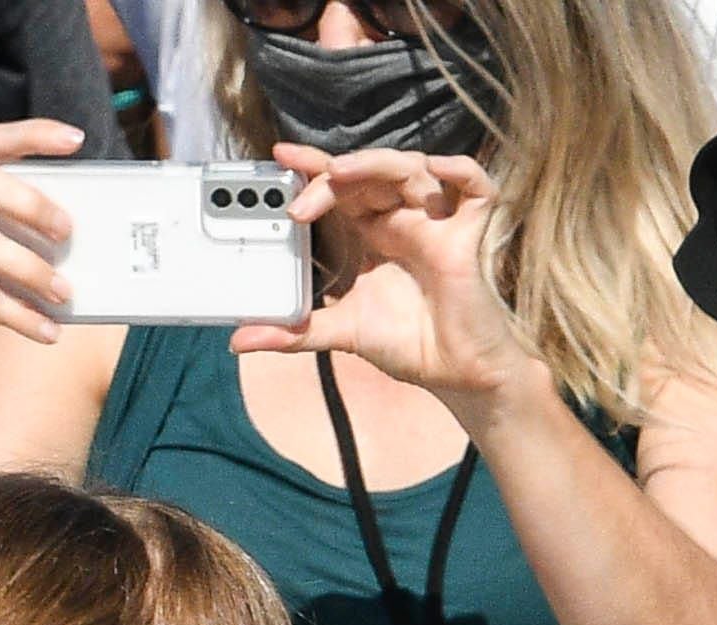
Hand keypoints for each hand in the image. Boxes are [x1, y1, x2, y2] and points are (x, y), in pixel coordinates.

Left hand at [229, 146, 541, 403]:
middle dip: (333, 175)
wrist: (456, 375)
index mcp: (373, 233)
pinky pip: (476, 190)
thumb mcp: (341, 333)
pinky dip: (461, 173)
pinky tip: (436, 169)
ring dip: (376, 164)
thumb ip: (294, 332)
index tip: (280, 156)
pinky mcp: (470, 236)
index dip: (314, 167)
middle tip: (299, 200)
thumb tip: (239, 341)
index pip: (342, 187)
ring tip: (341, 173)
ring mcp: (438, 224)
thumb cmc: (409, 344)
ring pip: (412, 169)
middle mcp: (404, 220)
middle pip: (370, 172)